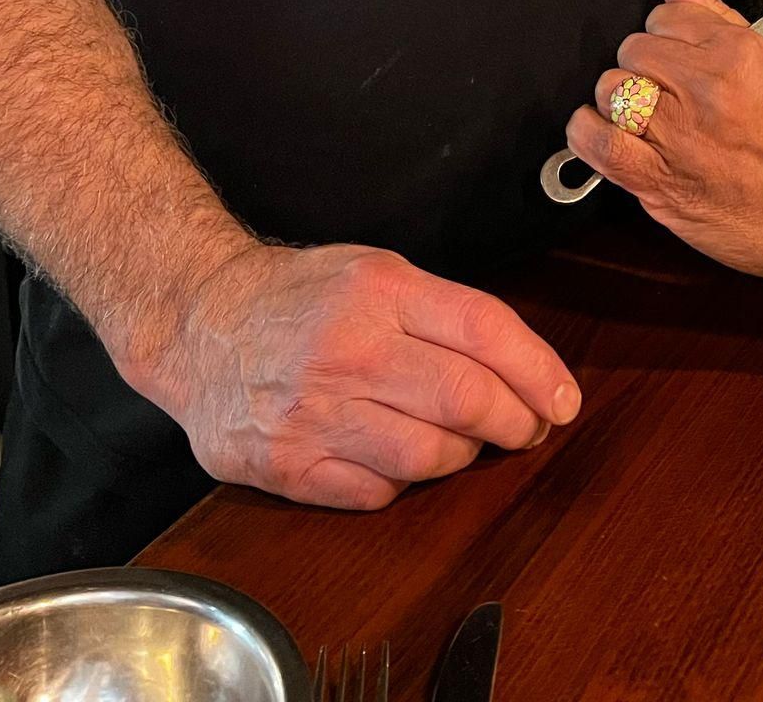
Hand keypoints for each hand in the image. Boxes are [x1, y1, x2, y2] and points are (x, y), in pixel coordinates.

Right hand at [127, 240, 580, 509]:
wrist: (199, 324)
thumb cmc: (298, 296)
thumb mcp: (375, 270)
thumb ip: (443, 311)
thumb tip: (521, 363)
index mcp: (380, 292)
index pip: (485, 331)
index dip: (538, 370)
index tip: (563, 398)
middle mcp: (351, 351)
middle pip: (467, 401)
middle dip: (517, 422)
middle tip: (529, 427)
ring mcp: (318, 414)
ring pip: (430, 456)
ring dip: (464, 455)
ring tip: (465, 439)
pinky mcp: (291, 467)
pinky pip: (379, 492)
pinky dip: (404, 481)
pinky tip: (401, 456)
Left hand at [566, 0, 762, 287]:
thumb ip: (714, 15)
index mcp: (734, 54)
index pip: (664, 14)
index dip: (668, 33)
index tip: (677, 51)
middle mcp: (702, 92)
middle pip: (632, 50)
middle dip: (647, 64)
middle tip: (669, 88)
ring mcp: (678, 139)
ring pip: (612, 90)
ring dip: (623, 99)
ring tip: (646, 113)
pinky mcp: (661, 183)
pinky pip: (599, 145)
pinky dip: (588, 132)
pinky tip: (603, 129)